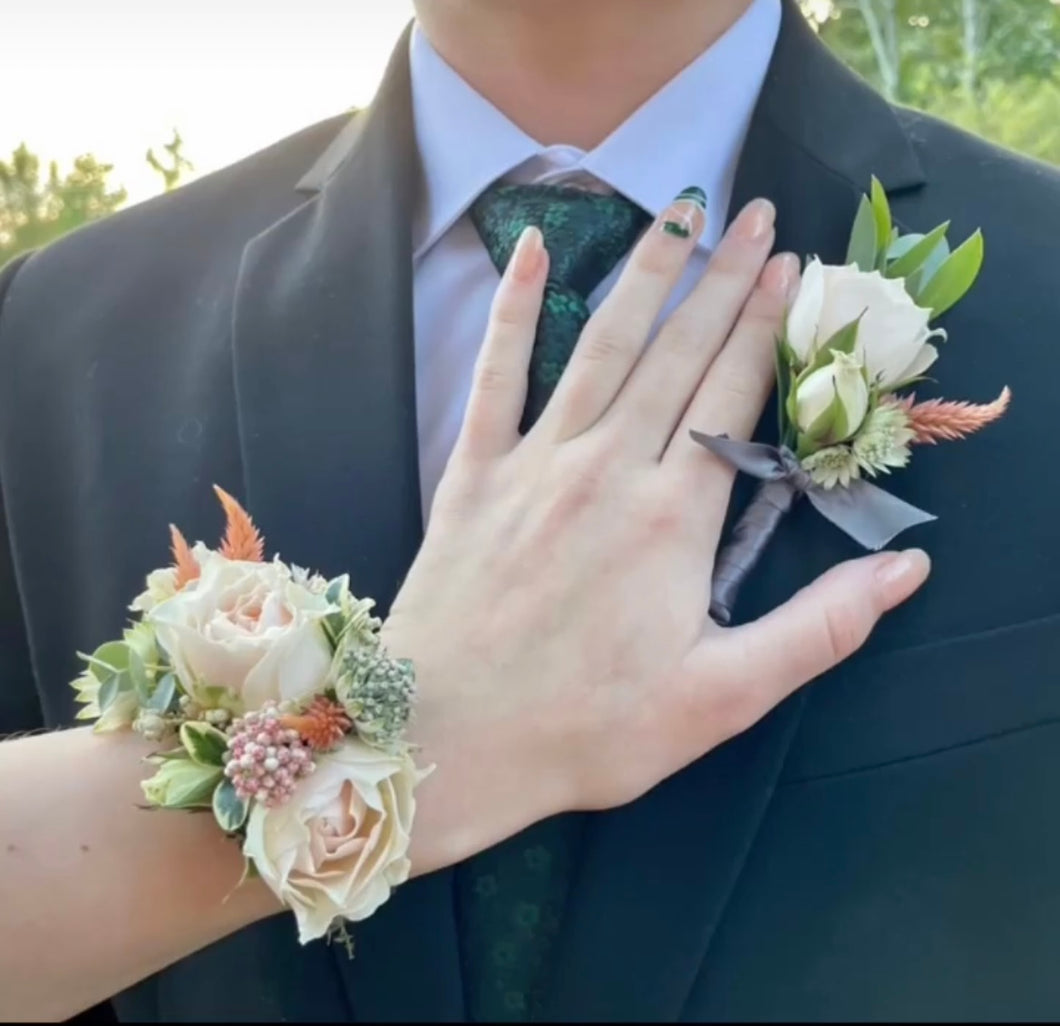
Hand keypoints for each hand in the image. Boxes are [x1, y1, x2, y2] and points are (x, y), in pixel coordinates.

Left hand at [388, 196, 930, 874]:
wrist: (449, 739)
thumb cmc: (585, 728)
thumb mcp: (720, 698)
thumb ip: (816, 629)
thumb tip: (903, 569)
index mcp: (674, 519)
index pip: (731, 397)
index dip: (762, 327)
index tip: (788, 267)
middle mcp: (609, 469)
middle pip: (677, 356)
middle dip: (721, 280)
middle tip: (754, 215)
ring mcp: (536, 464)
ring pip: (601, 347)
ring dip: (644, 274)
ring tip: (677, 210)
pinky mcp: (474, 473)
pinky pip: (495, 375)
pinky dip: (515, 310)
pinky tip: (530, 251)